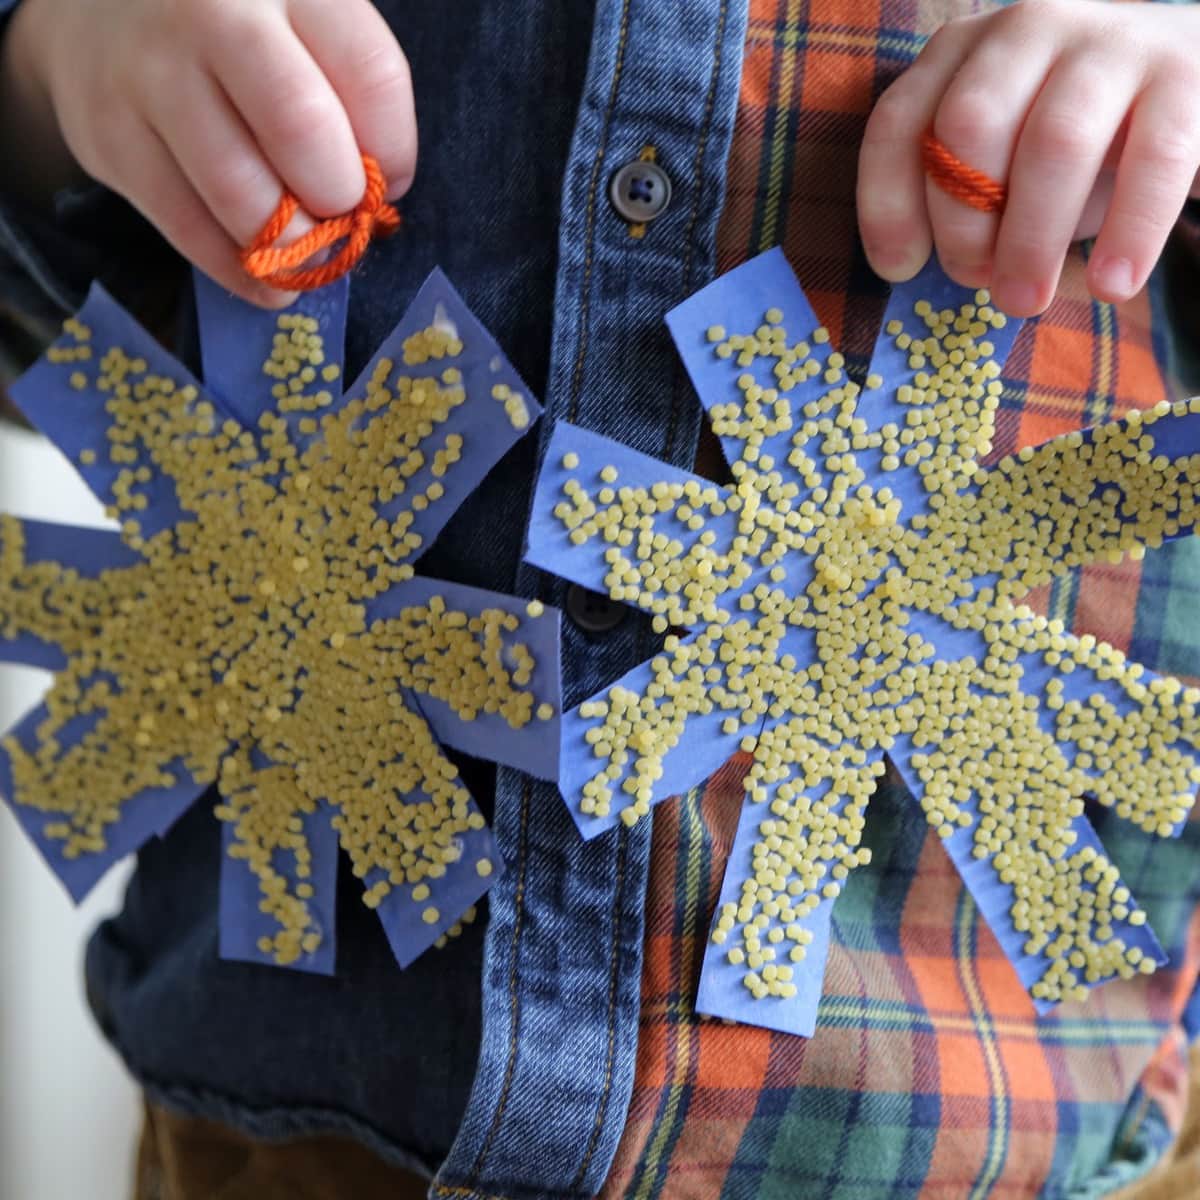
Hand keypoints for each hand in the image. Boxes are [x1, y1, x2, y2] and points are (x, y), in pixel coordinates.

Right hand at [0, 0, 416, 306]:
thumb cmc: (233, 29)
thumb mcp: (299, 21)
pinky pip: (190, 229)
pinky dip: (242, 270)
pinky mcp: (110, 136)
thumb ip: (346, 89)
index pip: (372, 73)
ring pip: (243, 194)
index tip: (386, 177)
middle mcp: (212, 13)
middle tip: (338, 209)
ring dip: (292, 245)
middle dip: (339, 196)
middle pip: (302, 128)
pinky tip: (268, 278)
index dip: (395, 149)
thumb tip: (379, 196)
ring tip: (307, 247)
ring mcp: (151, 74)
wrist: (94, 8)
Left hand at [857, 0, 1199, 316]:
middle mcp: (1027, 30)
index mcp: (963, 52)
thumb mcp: (999, 163)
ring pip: (1054, 143)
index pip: (900, 121)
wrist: (1188, 85)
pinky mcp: (1184, 74)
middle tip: (981, 282)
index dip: (889, 203)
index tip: (900, 270)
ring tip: (1024, 301)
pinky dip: (1129, 233)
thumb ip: (959, 198)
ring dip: (1031, 240)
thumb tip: (940, 269)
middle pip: (969, 127)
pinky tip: (1111, 286)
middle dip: (964, 223)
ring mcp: (1108, 43)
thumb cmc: (1071, 142)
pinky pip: (1154, 159)